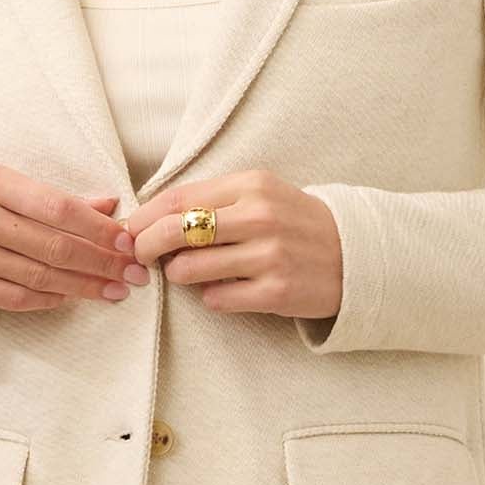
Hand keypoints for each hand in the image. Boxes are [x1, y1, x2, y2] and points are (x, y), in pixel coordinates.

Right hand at [0, 164, 138, 312]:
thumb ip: (49, 196)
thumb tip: (109, 207)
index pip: (59, 208)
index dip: (100, 230)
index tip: (129, 243)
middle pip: (55, 247)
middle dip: (102, 263)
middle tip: (135, 275)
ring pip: (38, 276)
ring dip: (84, 287)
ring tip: (114, 292)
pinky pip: (12, 298)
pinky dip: (48, 299)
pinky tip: (72, 298)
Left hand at [124, 169, 343, 321]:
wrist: (354, 256)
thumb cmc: (294, 225)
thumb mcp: (259, 196)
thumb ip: (211, 201)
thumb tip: (150, 218)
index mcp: (251, 185)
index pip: (177, 199)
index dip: (143, 218)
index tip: (129, 231)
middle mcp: (259, 217)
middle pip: (175, 231)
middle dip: (145, 247)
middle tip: (141, 257)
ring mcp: (269, 256)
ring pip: (189, 269)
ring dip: (179, 275)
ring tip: (191, 273)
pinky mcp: (276, 292)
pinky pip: (216, 299)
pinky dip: (210, 297)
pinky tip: (223, 290)